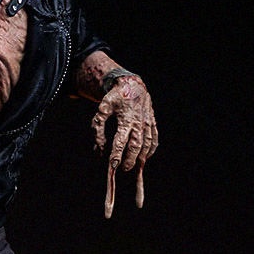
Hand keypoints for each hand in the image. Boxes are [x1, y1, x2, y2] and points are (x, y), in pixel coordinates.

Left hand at [92, 74, 158, 217]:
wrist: (132, 84)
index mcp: (126, 119)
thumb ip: (98, 128)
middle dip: (130, 160)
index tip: (112, 166)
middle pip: (136, 146)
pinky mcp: (152, 122)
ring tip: (135, 167)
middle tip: (124, 168)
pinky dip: (151, 150)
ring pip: (147, 145)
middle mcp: (139, 122)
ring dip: (141, 157)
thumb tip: (99, 149)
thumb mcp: (102, 109)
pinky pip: (154, 139)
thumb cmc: (115, 98)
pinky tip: (145, 157)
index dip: (117, 155)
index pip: (120, 141)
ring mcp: (147, 123)